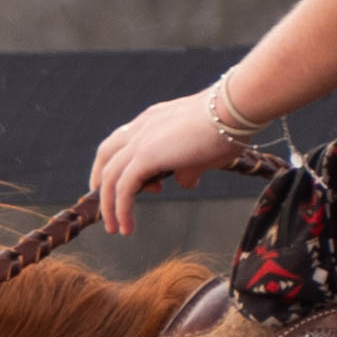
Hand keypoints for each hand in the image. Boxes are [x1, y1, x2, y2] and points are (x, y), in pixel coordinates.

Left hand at [90, 82, 248, 235]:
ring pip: (110, 176)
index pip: (125, 142)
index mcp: (153, 120)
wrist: (235, 108)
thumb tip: (186, 182)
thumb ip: (190, 167)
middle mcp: (142, 127)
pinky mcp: (145, 155)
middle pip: (106, 155)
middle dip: (101, 182)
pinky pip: (123, 188)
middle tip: (105, 207)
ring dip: (109, 205)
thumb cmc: (228, 127)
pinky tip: (127, 228)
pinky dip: (121, 209)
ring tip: (116, 228)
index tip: (140, 188)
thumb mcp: (205, 152)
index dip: (123, 165)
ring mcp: (141, 140)